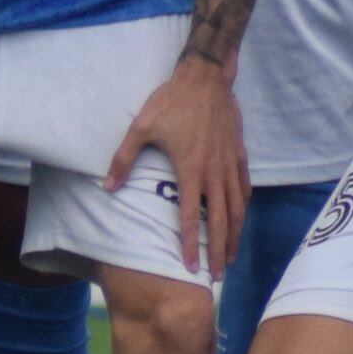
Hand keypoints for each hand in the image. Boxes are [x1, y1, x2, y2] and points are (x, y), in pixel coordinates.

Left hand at [107, 53, 245, 272]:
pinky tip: (241, 219)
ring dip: (234, 235)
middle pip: (220, 220)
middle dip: (218, 251)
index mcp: (190, 169)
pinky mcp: (239, 154)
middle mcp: (214, 172)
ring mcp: (230, 164)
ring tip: (230, 257)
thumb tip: (107, 187)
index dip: (190, 244)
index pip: (191, 217)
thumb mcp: (140, 128)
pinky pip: (244, 187)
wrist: (205, 77)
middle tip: (216, 276)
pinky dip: (244, 207)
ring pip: (237, 208)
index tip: (189, 267)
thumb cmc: (170, 102)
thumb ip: (123, 159)